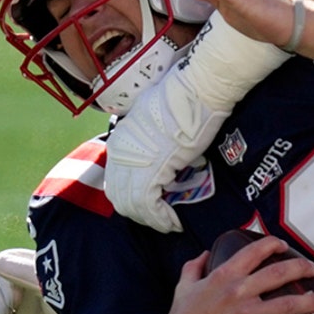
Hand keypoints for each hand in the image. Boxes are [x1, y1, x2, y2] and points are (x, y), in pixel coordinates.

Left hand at [104, 68, 228, 232]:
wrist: (197, 90)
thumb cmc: (185, 97)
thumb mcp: (157, 116)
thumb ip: (151, 134)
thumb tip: (160, 145)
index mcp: (120, 140)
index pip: (116, 179)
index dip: (131, 196)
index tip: (150, 204)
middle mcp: (121, 153)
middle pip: (119, 196)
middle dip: (138, 212)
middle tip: (159, 218)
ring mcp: (134, 162)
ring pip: (131, 205)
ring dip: (150, 219)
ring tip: (168, 223)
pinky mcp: (152, 171)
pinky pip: (149, 206)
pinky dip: (161, 218)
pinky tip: (173, 222)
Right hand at [152, 236, 313, 313]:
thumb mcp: (183, 288)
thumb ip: (193, 268)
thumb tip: (203, 253)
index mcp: (224, 276)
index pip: (253, 252)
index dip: (272, 245)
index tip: (284, 245)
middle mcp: (238, 292)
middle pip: (278, 274)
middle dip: (301, 269)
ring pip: (286, 305)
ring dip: (311, 303)